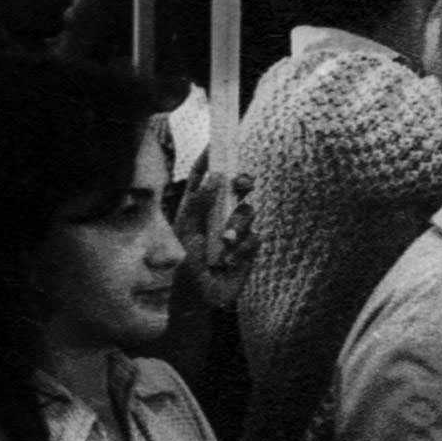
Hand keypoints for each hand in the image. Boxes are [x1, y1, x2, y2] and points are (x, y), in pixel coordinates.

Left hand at [177, 170, 257, 310]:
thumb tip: (217, 175)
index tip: (218, 140)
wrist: (199, 300)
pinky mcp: (249, 248)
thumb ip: (199, 203)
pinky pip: (255, 237)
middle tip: (243, 183)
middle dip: (242, 181)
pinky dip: (243, 247)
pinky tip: (230, 260)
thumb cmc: (186, 267)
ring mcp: (236, 231)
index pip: (206, 176)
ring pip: (248, 211)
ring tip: (225, 243)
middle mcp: (219, 214)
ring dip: (237, 225)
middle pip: (236, 186)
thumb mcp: (187, 232)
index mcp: (199, 207)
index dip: (211, 157)